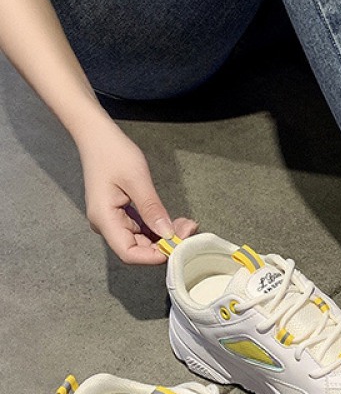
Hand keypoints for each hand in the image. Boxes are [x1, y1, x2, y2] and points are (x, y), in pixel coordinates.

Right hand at [76, 121, 196, 264]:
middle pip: (137, 248)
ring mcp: (112, 220)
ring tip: (186, 225)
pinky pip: (141, 229)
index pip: (129, 252)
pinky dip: (158, 228)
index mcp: (104, 218)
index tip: (177, 248)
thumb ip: (152, 209)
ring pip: (142, 240)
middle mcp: (106, 224)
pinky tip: (174, 222)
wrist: (97, 137)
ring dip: (165, 236)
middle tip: (189, 230)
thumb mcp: (137, 180)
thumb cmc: (113, 153)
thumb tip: (168, 234)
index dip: (153, 256)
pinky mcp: (120, 214)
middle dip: (165, 244)